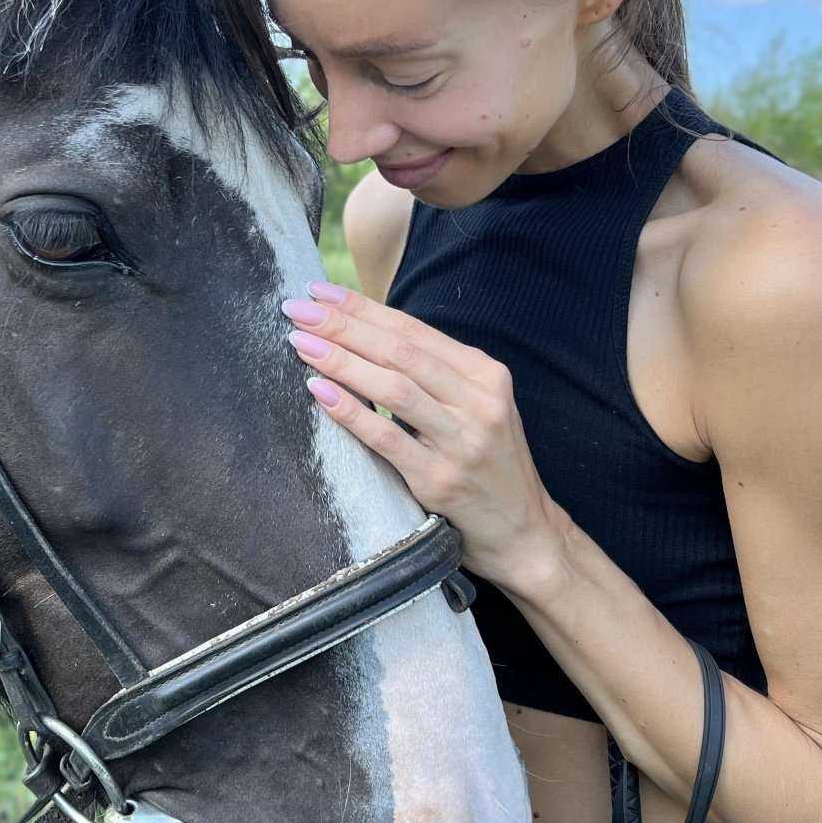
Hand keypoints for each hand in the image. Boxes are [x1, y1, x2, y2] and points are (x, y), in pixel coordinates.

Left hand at [279, 280, 566, 596]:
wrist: (523, 530)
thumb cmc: (486, 461)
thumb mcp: (474, 406)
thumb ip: (432, 373)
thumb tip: (362, 332)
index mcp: (485, 374)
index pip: (412, 331)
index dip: (362, 308)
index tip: (318, 292)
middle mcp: (479, 401)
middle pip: (400, 352)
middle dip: (344, 325)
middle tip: (298, 309)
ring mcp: (462, 441)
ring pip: (394, 388)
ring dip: (341, 361)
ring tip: (301, 343)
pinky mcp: (441, 479)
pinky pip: (387, 438)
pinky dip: (351, 412)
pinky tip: (319, 391)